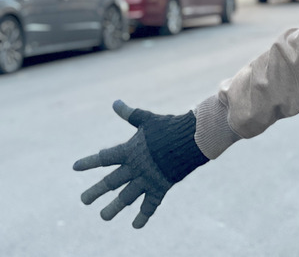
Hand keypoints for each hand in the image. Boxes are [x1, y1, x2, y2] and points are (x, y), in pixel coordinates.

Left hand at [73, 100, 208, 227]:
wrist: (193, 138)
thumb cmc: (170, 126)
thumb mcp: (147, 119)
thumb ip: (130, 114)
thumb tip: (115, 103)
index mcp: (130, 150)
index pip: (104, 158)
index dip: (89, 162)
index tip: (75, 168)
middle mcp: (136, 167)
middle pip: (111, 182)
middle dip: (96, 191)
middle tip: (83, 201)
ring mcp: (148, 179)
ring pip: (127, 197)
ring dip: (114, 207)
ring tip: (103, 216)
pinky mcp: (162, 186)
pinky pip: (151, 204)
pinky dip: (144, 215)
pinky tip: (135, 225)